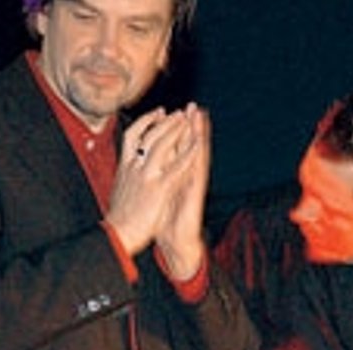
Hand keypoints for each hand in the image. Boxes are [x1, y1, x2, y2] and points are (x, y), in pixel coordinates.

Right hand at [105, 105, 197, 255]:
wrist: (117, 234)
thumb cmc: (118, 218)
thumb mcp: (118, 190)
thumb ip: (126, 177)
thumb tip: (127, 170)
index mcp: (124, 167)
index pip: (133, 135)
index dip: (146, 122)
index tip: (158, 113)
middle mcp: (133, 166)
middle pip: (150, 135)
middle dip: (165, 121)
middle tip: (179, 111)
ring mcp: (147, 175)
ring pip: (163, 144)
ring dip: (176, 129)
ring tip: (188, 118)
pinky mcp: (159, 187)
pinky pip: (177, 165)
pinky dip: (188, 152)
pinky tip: (198, 144)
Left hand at [155, 103, 210, 279]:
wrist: (176, 241)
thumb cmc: (165, 218)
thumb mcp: (158, 193)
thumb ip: (157, 177)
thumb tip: (150, 164)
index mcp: (173, 173)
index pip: (177, 146)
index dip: (178, 128)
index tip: (179, 110)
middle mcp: (185, 176)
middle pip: (188, 145)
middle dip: (191, 125)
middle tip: (194, 106)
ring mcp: (192, 184)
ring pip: (196, 154)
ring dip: (200, 135)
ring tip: (202, 117)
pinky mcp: (194, 194)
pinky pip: (197, 172)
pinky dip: (199, 157)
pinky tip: (201, 145)